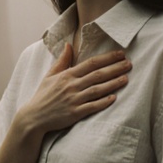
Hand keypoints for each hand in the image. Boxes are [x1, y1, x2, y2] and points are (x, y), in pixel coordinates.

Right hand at [15, 44, 130, 135]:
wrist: (34, 117)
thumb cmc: (43, 96)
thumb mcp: (50, 75)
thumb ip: (62, 60)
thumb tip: (68, 44)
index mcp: (67, 75)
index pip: (91, 63)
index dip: (107, 58)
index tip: (120, 54)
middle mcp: (71, 86)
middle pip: (97, 75)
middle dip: (115, 68)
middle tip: (129, 64)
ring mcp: (73, 100)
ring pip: (97, 90)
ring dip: (113, 84)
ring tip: (126, 78)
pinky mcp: (74, 113)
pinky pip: (92, 107)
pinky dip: (103, 102)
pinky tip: (114, 98)